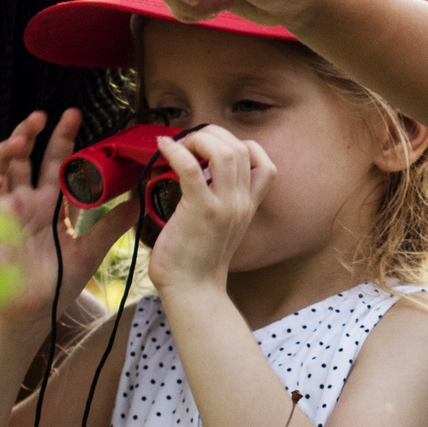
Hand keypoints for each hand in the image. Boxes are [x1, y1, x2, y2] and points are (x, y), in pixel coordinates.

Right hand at [0, 112, 134, 321]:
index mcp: (48, 202)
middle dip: (30, 133)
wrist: (38, 310)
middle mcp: (25, 201)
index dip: (62, 138)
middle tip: (43, 115)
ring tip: (20, 140)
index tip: (74, 116)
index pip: (54, 161)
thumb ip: (112, 224)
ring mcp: (3, 211)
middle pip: (24, 156)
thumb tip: (137, 201)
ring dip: (5, 150)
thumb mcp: (92, 248)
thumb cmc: (59, 281)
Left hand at [145, 126, 272, 297]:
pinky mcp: (200, 211)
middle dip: (212, 135)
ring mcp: (224, 206)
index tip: (212, 151)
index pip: (263, 162)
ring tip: (179, 146)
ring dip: (198, 139)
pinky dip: (176, 151)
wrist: (193, 291)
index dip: (238, 145)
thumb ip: (218, 199)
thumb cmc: (197, 260)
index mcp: (248, 205)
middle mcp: (241, 203)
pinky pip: (190, 168)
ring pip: (223, 151)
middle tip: (188, 144)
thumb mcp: (221, 226)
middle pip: (240, 147)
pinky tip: (163, 147)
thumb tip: (197, 173)